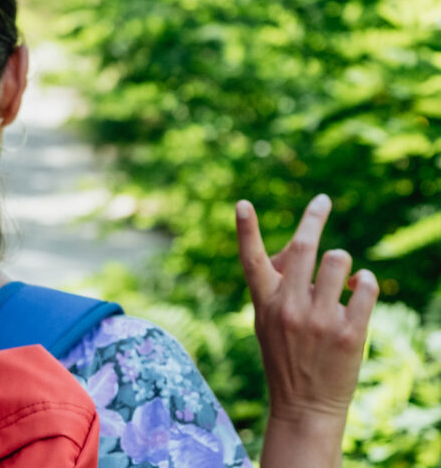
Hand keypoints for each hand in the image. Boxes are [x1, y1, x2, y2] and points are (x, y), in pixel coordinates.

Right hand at [235, 194, 377, 428]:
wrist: (305, 407)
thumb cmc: (285, 355)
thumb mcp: (267, 319)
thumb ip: (279, 284)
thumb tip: (306, 247)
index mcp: (265, 301)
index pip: (251, 258)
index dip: (246, 229)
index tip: (242, 203)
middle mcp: (289, 307)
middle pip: (303, 247)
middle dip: (314, 217)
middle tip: (322, 200)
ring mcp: (320, 320)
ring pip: (338, 259)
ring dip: (342, 261)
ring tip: (341, 276)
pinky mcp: (350, 333)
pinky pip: (365, 286)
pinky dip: (366, 280)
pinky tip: (359, 286)